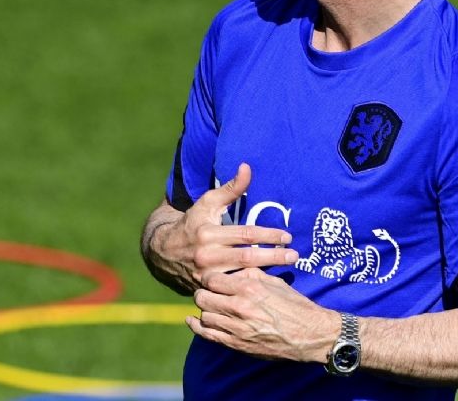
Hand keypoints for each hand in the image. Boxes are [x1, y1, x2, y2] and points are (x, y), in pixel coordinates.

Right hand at [141, 163, 297, 293]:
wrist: (163, 252)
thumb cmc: (192, 223)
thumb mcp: (207, 203)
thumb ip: (230, 188)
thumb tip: (247, 167)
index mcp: (208, 233)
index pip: (245, 235)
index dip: (268, 235)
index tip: (287, 236)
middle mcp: (206, 255)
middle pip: (247, 258)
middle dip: (274, 257)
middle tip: (294, 255)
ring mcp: (206, 276)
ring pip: (241, 277)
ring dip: (265, 275)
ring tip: (287, 271)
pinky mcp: (206, 289)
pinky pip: (232, 290)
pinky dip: (249, 287)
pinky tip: (267, 286)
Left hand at [187, 269, 336, 362]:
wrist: (310, 335)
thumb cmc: (294, 306)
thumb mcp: (274, 282)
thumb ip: (250, 274)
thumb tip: (233, 268)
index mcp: (248, 288)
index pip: (212, 279)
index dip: (209, 278)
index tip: (213, 279)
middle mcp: (239, 307)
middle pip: (203, 297)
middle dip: (203, 293)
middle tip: (208, 292)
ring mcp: (236, 327)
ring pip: (204, 315)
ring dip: (205, 310)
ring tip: (211, 306)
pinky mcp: (236, 343)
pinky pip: (207, 335)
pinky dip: (197, 327)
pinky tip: (192, 320)